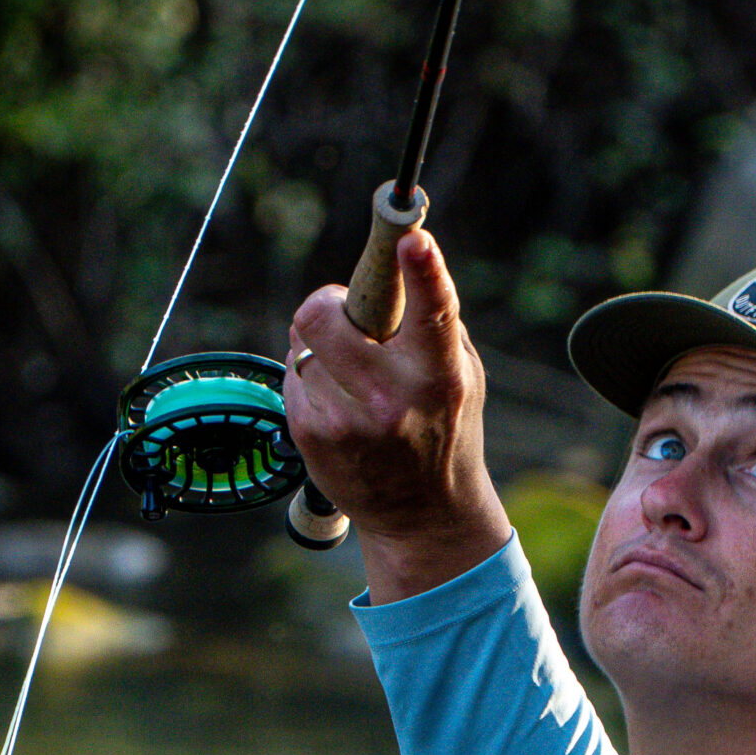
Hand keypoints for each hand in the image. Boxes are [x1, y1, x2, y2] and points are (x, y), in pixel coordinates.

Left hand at [287, 229, 512, 601]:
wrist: (423, 515)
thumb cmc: (445, 430)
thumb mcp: (463, 376)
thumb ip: (433, 323)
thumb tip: (395, 263)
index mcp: (439, 377)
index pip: (432, 312)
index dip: (422, 270)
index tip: (413, 239)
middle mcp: (391, 398)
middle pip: (322, 315)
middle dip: (329, 305)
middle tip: (345, 315)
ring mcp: (345, 421)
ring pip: (303, 345)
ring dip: (320, 348)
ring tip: (350, 377)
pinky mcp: (312, 437)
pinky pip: (292, 377)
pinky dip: (309, 380)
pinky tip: (338, 405)